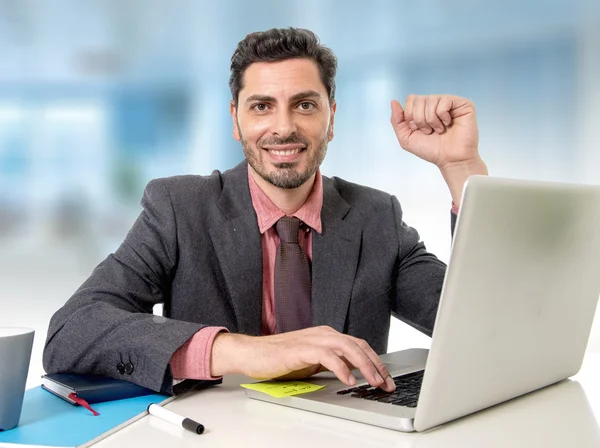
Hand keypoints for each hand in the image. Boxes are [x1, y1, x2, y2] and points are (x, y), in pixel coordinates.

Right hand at [211, 326, 395, 391]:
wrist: (253, 354)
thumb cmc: (279, 359)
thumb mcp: (312, 362)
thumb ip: (332, 363)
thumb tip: (353, 373)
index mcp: (327, 336)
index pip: (359, 345)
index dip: (375, 361)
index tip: (386, 378)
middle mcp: (323, 334)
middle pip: (358, 345)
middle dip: (376, 365)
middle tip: (386, 383)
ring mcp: (313, 340)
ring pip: (348, 348)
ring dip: (364, 366)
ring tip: (373, 382)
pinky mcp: (302, 349)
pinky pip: (328, 356)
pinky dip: (342, 368)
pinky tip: (349, 380)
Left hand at [390, 94, 479, 168]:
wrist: (450, 159)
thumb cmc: (431, 150)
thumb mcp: (406, 138)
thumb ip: (397, 121)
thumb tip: (393, 101)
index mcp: (423, 109)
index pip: (411, 99)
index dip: (411, 115)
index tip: (418, 129)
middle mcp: (435, 103)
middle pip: (418, 99)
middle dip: (420, 119)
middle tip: (429, 131)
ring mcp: (449, 102)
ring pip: (430, 99)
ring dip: (431, 120)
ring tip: (439, 130)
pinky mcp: (462, 103)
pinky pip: (444, 100)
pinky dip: (442, 115)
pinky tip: (448, 123)